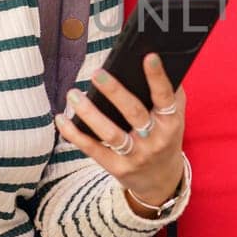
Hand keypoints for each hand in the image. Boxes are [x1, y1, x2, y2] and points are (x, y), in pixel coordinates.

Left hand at [54, 53, 185, 210]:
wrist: (162, 180)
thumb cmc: (165, 137)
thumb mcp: (175, 118)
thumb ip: (169, 93)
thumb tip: (153, 59)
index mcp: (171, 123)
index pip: (165, 97)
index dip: (158, 78)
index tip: (149, 56)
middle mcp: (155, 140)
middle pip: (134, 113)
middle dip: (115, 92)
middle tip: (96, 73)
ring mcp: (136, 156)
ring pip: (110, 133)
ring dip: (89, 113)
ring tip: (73, 94)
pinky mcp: (117, 168)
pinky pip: (92, 149)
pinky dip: (75, 134)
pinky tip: (61, 119)